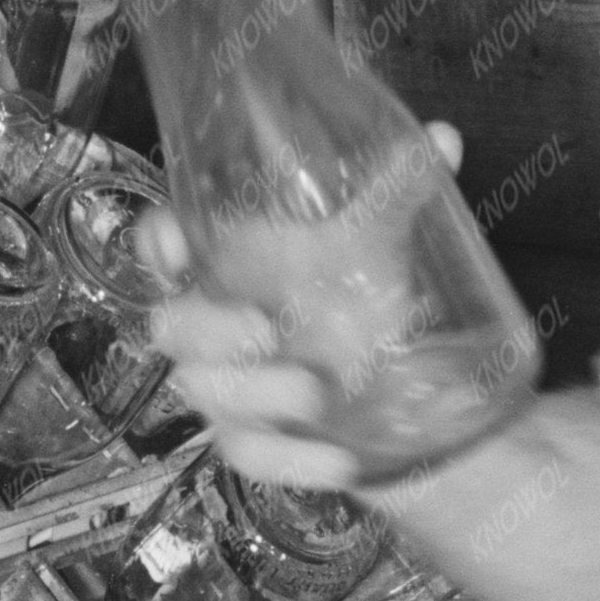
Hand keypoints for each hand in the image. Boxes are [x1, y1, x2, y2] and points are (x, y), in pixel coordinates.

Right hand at [139, 124, 477, 497]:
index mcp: (226, 266)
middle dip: (210, 331)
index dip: (157, 244)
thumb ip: (397, 193)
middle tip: (267, 330)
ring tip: (320, 395)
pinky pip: (250, 457)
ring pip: (206, 394)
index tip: (177, 242)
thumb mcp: (375, 246)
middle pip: (172, 327)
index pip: (162, 246)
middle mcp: (212, 327)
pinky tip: (340, 462)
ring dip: (258, 395)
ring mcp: (225, 388)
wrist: (386, 385)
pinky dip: (292, 462)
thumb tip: (442, 138)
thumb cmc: (353, 299)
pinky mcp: (252, 442)